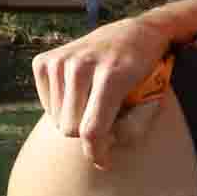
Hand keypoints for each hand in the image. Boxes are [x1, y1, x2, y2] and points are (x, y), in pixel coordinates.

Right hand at [33, 8, 185, 169]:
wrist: (133, 33)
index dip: (96, 153)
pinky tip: (79, 92)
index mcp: (113, 75)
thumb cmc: (144, 75)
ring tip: (95, 102)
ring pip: (57, 119)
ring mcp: (61, 59)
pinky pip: (46, 104)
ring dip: (75, 119)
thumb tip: (96, 148)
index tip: (103, 162)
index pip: (91, 129)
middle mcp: (82, 64)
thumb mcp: (152, 100)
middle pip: (70, 128)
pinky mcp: (44, 60)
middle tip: (107, 121)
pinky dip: (61, 106)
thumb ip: (132, 129)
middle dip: (88, 134)